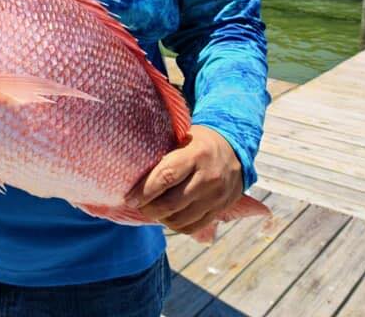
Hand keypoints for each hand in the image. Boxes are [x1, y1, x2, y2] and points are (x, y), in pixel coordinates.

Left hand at [125, 125, 242, 235]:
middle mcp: (209, 177)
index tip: (129, 198)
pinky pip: (194, 226)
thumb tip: (132, 172)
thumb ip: (163, 154)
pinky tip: (167, 217)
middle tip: (137, 206)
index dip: (144, 191)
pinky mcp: (221, 209)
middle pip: (172, 203)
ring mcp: (217, 196)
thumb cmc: (197, 142)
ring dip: (161, 219)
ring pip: (182, 218)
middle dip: (149, 208)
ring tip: (150, 211)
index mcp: (196, 155)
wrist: (235, 148)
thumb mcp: (182, 138)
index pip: (166, 176)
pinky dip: (176, 226)